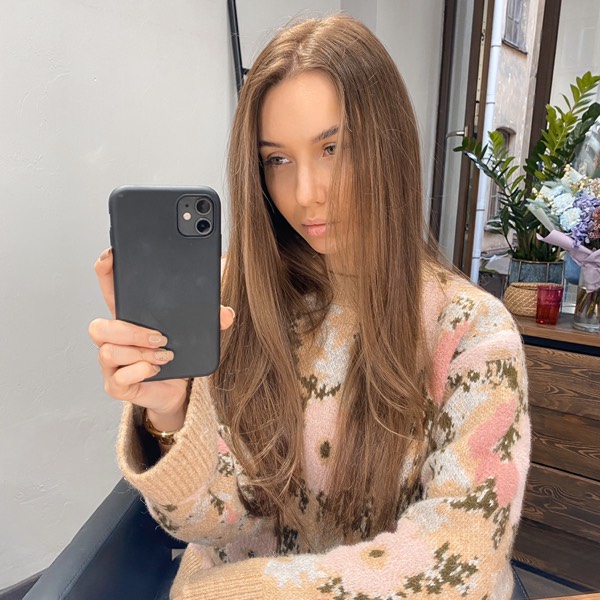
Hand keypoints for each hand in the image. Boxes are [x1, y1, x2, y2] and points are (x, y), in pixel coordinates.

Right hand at [89, 248, 234, 423]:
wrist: (179, 390)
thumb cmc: (179, 355)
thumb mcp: (195, 331)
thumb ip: (210, 318)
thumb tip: (225, 314)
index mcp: (130, 317)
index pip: (108, 288)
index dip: (105, 271)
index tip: (111, 257)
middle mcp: (116, 340)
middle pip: (99, 326)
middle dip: (130, 330)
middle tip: (160, 336)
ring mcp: (113, 364)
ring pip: (107, 351)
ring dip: (139, 352)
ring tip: (165, 355)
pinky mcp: (118, 385)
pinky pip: (118, 378)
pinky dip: (139, 371)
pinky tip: (155, 369)